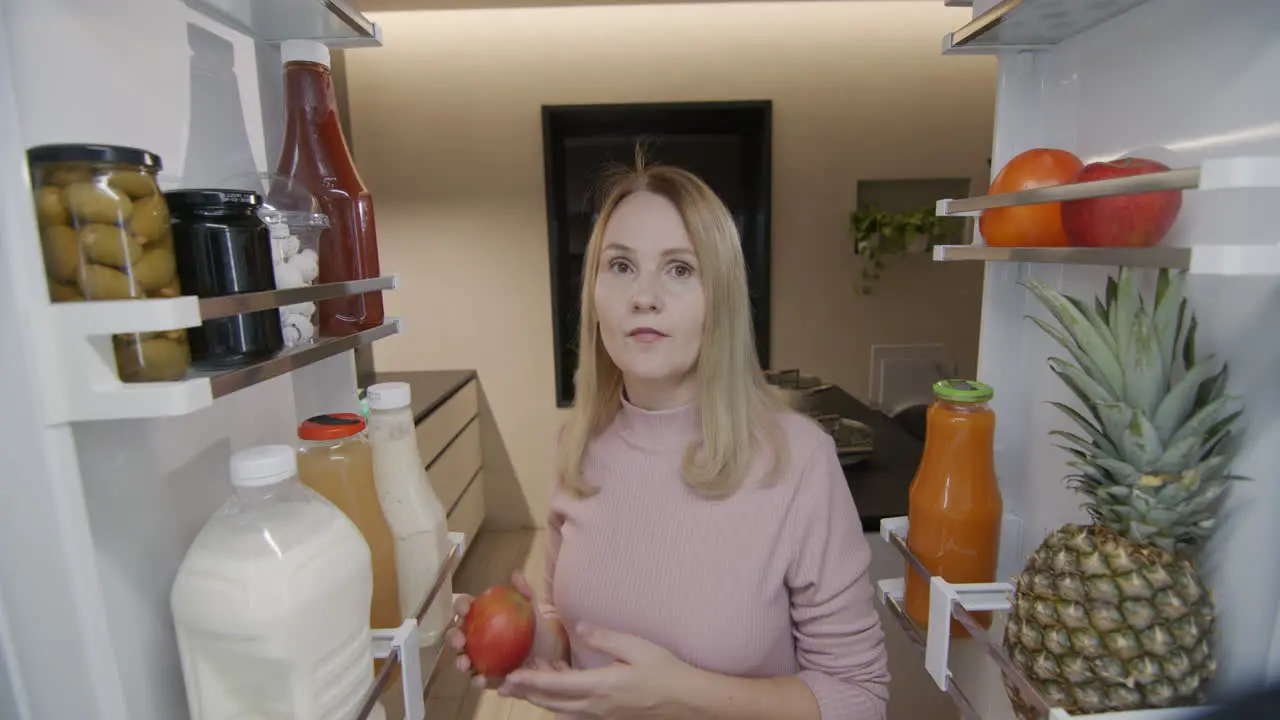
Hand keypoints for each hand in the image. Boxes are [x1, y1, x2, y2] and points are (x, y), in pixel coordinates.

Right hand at [446, 571, 567, 687]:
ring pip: (463, 660)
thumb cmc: (539, 633)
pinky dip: (477, 680)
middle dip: (453, 637)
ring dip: (459, 662)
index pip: (466, 609)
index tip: (465, 608)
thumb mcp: (534, 613)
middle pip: (457, 636)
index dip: (461, 606)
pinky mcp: (488, 679)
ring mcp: (480, 660)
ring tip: (465, 664)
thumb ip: (525, 594)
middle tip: (460, 640)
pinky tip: (481, 679)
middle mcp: (477, 639)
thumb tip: (516, 574)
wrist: (554, 659)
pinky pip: (479, 680)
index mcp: (482, 619)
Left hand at [496, 623, 695, 718]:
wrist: (687, 702)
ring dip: (541, 696)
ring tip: (526, 681)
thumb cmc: (666, 672)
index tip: (510, 676)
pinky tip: (559, 684)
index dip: (530, 681)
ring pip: (561, 708)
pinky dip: (559, 699)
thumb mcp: (638, 647)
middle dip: (526, 692)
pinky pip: (575, 710)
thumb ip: (606, 637)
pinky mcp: (608, 716)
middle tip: (504, 684)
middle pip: (551, 702)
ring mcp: (601, 714)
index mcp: (601, 686)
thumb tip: (580, 626)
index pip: (556, 685)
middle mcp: (596, 706)